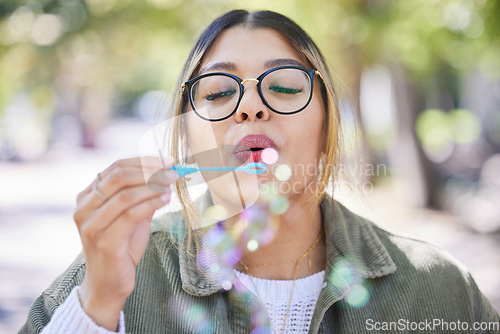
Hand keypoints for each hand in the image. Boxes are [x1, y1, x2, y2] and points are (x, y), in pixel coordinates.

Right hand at [73, 156, 177, 329]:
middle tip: (172, 171)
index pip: (115, 167)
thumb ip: (142, 195)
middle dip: (149, 171)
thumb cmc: (121, 247)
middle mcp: (84, 208)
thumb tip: (165, 172)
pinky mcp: (104, 242)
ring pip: (125, 195)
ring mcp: (91, 226)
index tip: (167, 160)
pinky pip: (131, 215)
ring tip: (171, 185)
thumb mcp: (132, 215)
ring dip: (153, 187)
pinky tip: (165, 200)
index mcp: (87, 196)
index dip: (143, 161)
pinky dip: (150, 204)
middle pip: (118, 177)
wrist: (108, 283)